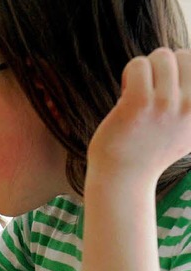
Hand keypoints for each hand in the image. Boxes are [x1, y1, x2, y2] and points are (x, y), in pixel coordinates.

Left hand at [88, 48, 190, 182]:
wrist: (123, 177)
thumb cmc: (151, 150)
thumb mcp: (187, 130)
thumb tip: (189, 65)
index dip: (179, 70)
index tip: (167, 91)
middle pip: (180, 55)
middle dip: (160, 67)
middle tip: (148, 91)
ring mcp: (166, 104)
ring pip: (160, 56)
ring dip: (143, 71)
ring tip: (136, 94)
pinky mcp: (138, 103)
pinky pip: (137, 65)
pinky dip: (129, 74)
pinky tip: (124, 97)